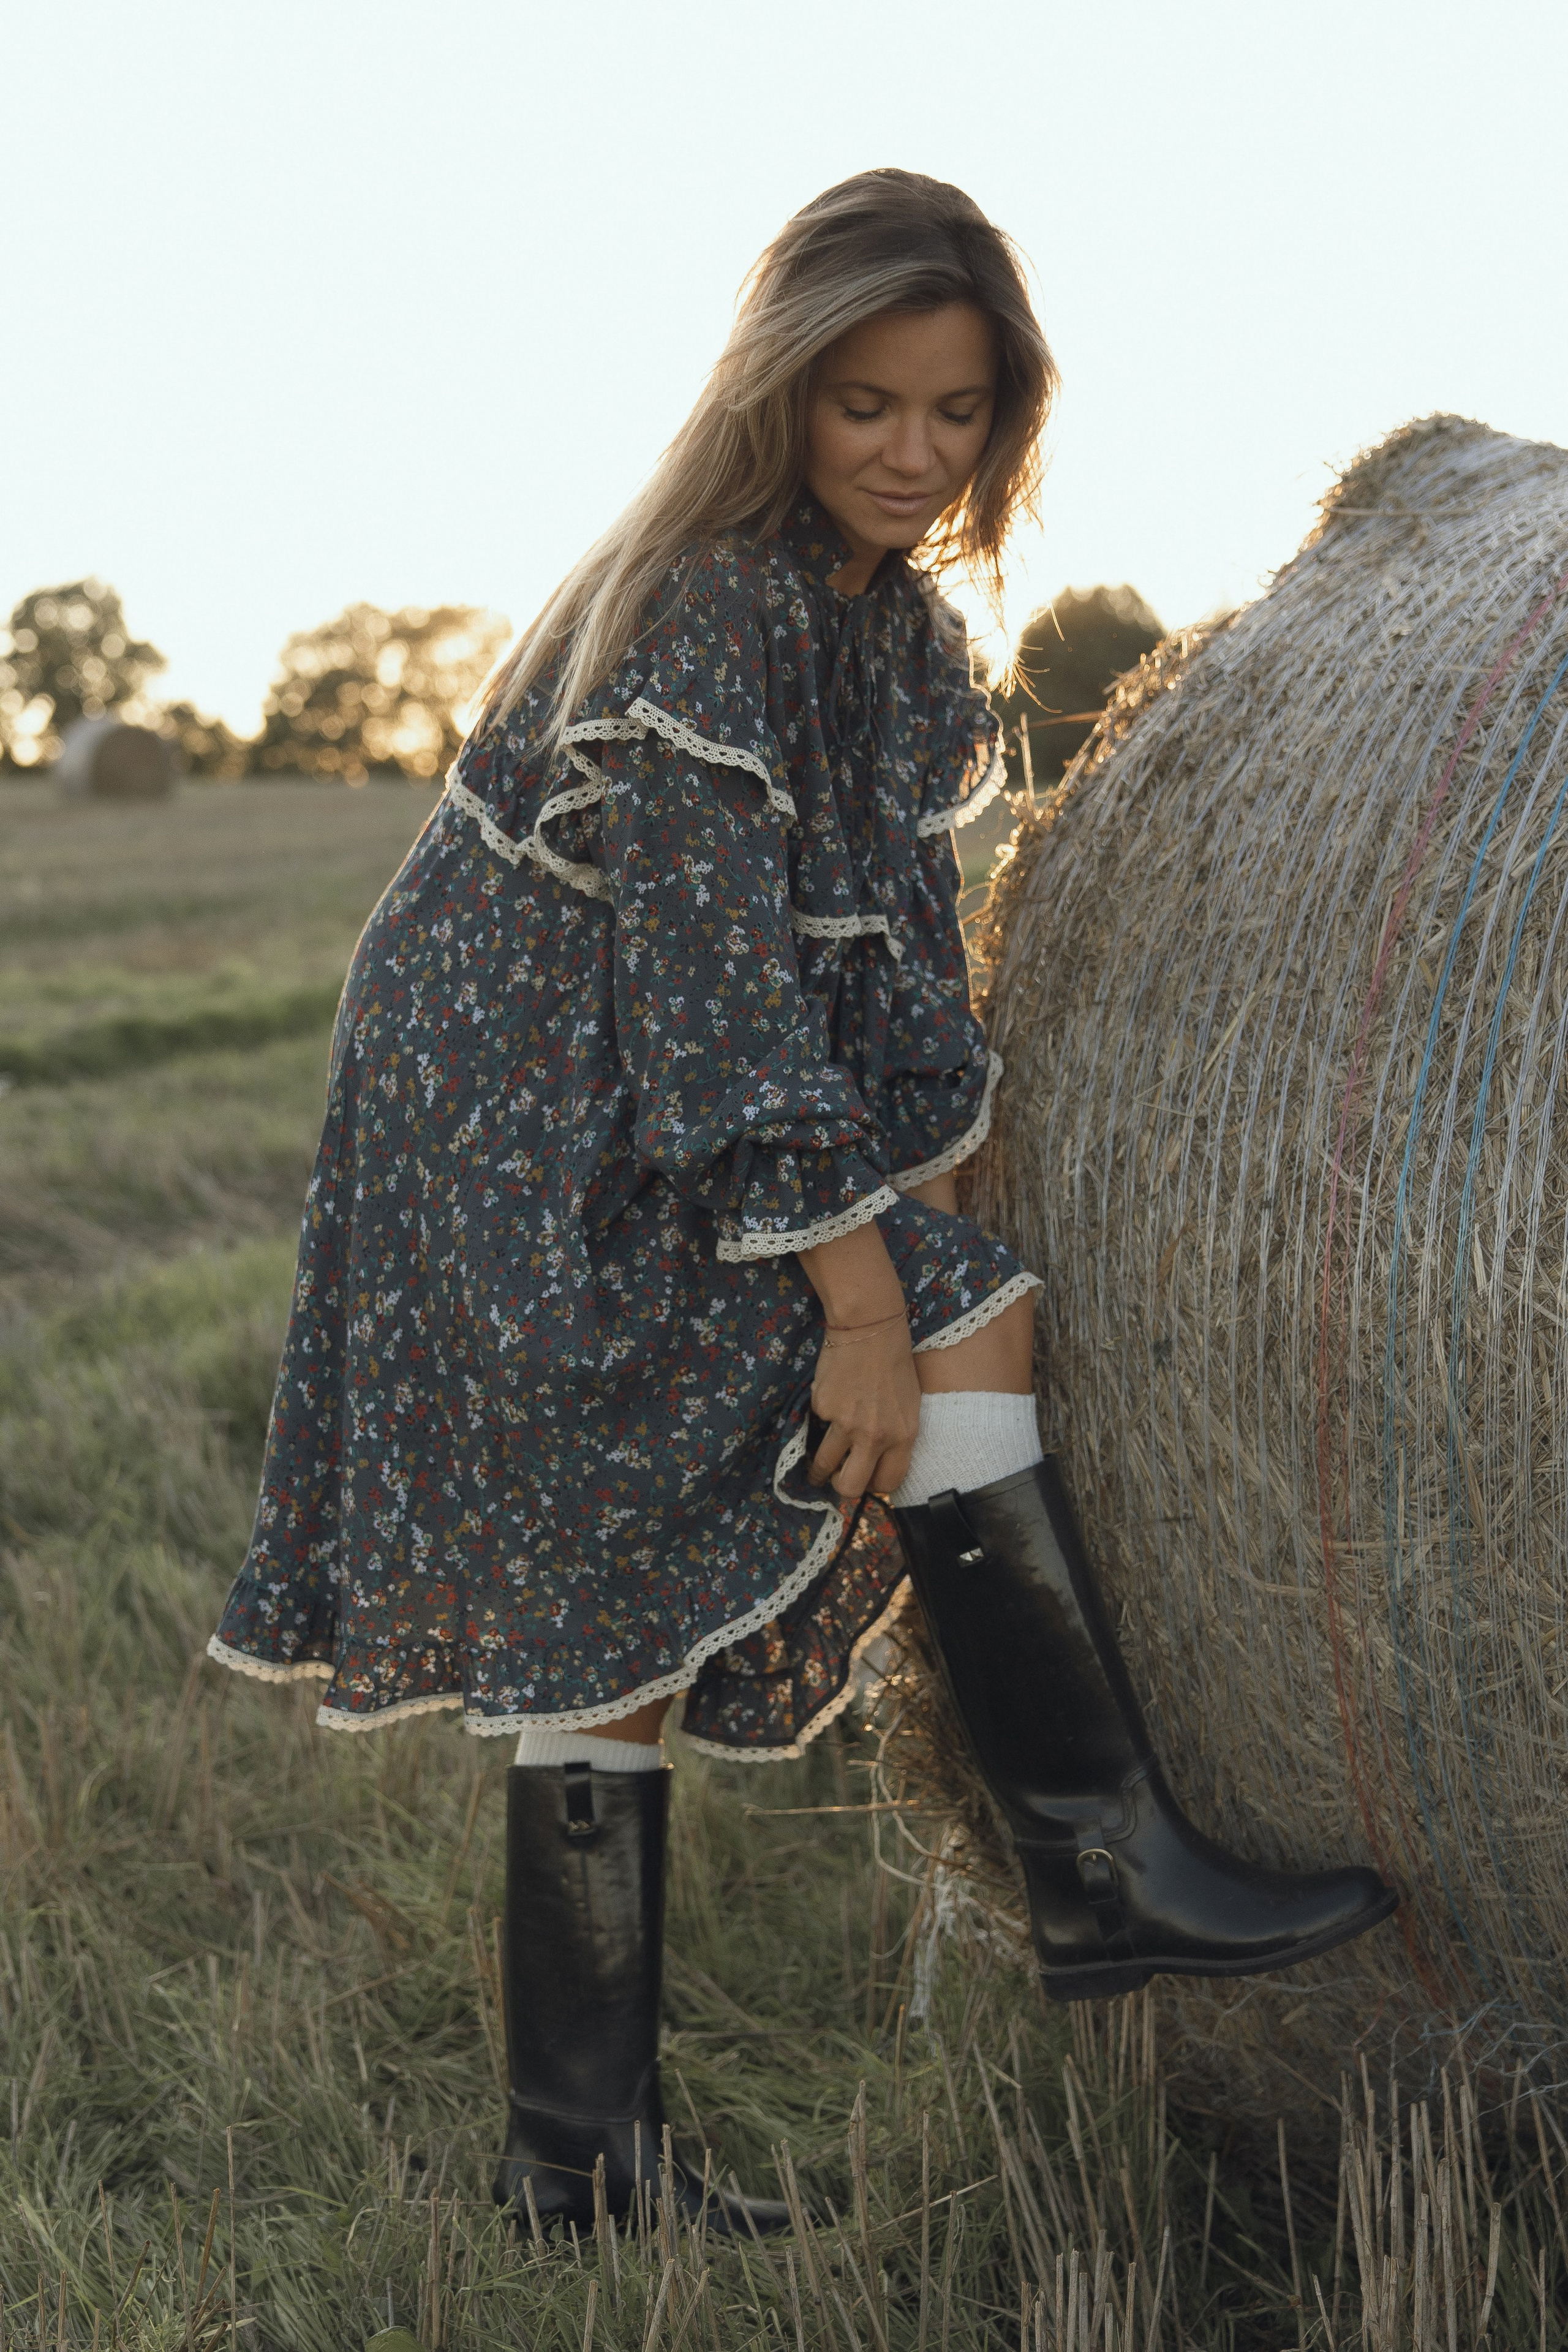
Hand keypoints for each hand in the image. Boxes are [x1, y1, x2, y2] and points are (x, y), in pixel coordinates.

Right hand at [806, 1319, 920, 1498]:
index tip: (866, 1479)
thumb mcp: (908, 1405)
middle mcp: (875, 1436)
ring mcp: (846, 1423)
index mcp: (903, 1436)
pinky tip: (830, 1401)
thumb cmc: (894, 1363)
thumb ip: (895, 1437)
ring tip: (817, 1465)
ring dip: (818, 1468)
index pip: (887, 1484)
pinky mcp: (822, 1407)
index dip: (873, 1486)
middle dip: (840, 1487)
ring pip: (824, 1465)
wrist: (870, 1326)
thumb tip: (877, 1462)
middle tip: (837, 1477)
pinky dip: (820, 1421)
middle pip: (850, 1487)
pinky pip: (817, 1427)